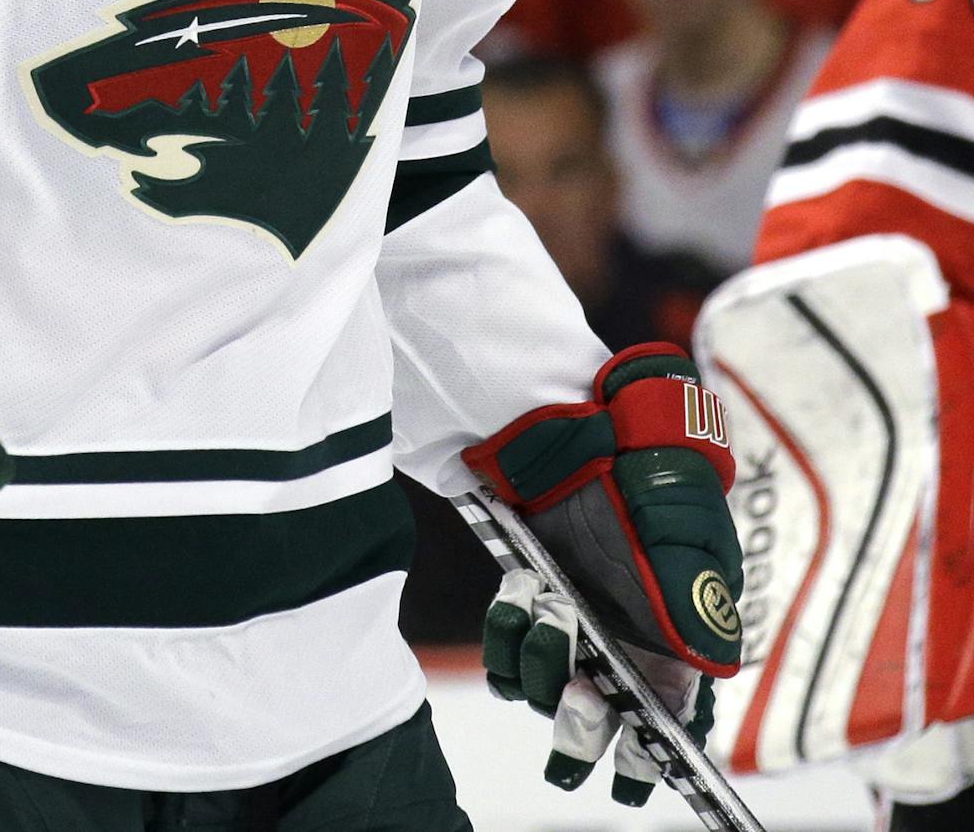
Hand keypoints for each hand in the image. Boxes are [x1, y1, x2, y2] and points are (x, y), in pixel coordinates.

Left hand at [464, 344, 742, 797]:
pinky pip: (503, 655)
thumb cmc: (644, 480)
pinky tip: (516, 596)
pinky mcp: (528, 603)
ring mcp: (572, 626)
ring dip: (539, 662)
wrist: (577, 430)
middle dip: (584, 726)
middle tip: (581, 699)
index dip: (644, 763)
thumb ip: (693, 610)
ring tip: (544, 603)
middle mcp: (621, 647)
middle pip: (596, 726)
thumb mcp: (682, 540)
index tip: (626, 777)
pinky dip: (504, 637)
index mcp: (675, 646)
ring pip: (543, 691)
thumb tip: (704, 677)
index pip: (664, 729)